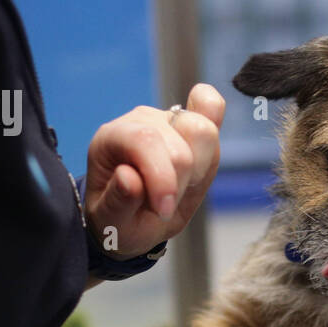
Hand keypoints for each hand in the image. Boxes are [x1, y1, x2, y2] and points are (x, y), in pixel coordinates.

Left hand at [82, 83, 223, 258]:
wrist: (133, 218)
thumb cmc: (120, 218)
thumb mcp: (112, 222)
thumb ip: (117, 203)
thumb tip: (129, 177)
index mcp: (113, 138)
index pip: (146, 140)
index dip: (162, 178)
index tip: (164, 210)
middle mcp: (142, 121)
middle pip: (179, 144)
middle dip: (180, 183)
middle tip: (165, 204)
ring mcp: (169, 118)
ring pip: (204, 131)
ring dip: (200, 169)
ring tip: (181, 187)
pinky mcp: (193, 123)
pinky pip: (211, 104)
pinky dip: (215, 118)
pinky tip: (203, 150)